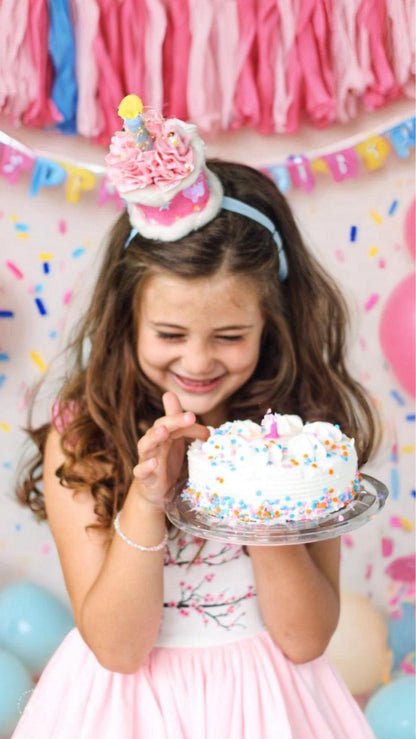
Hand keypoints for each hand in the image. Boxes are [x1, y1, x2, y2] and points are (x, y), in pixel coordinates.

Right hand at [132, 392, 208, 507]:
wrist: (156, 489)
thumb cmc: (166, 460)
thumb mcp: (174, 438)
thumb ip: (177, 420)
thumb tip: (169, 393)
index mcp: (160, 434)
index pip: (171, 422)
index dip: (186, 422)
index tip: (205, 428)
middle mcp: (152, 443)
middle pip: (159, 428)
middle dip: (173, 421)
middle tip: (190, 416)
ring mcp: (146, 459)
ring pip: (146, 445)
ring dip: (154, 437)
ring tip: (163, 431)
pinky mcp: (145, 477)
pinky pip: (140, 471)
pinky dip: (145, 467)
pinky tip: (154, 463)